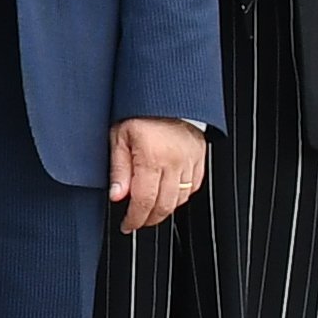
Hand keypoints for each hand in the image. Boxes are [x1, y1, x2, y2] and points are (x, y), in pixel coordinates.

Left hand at [107, 117, 210, 234]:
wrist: (165, 92)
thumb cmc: (139, 110)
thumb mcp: (119, 135)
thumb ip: (119, 169)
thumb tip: (117, 196)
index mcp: (151, 157)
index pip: (144, 201)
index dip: (134, 219)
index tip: (127, 225)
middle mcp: (174, 161)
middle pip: (164, 206)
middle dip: (148, 220)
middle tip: (136, 222)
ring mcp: (190, 160)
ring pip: (181, 199)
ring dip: (164, 210)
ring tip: (150, 210)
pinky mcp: (200, 156)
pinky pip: (194, 186)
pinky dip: (181, 196)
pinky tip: (168, 195)